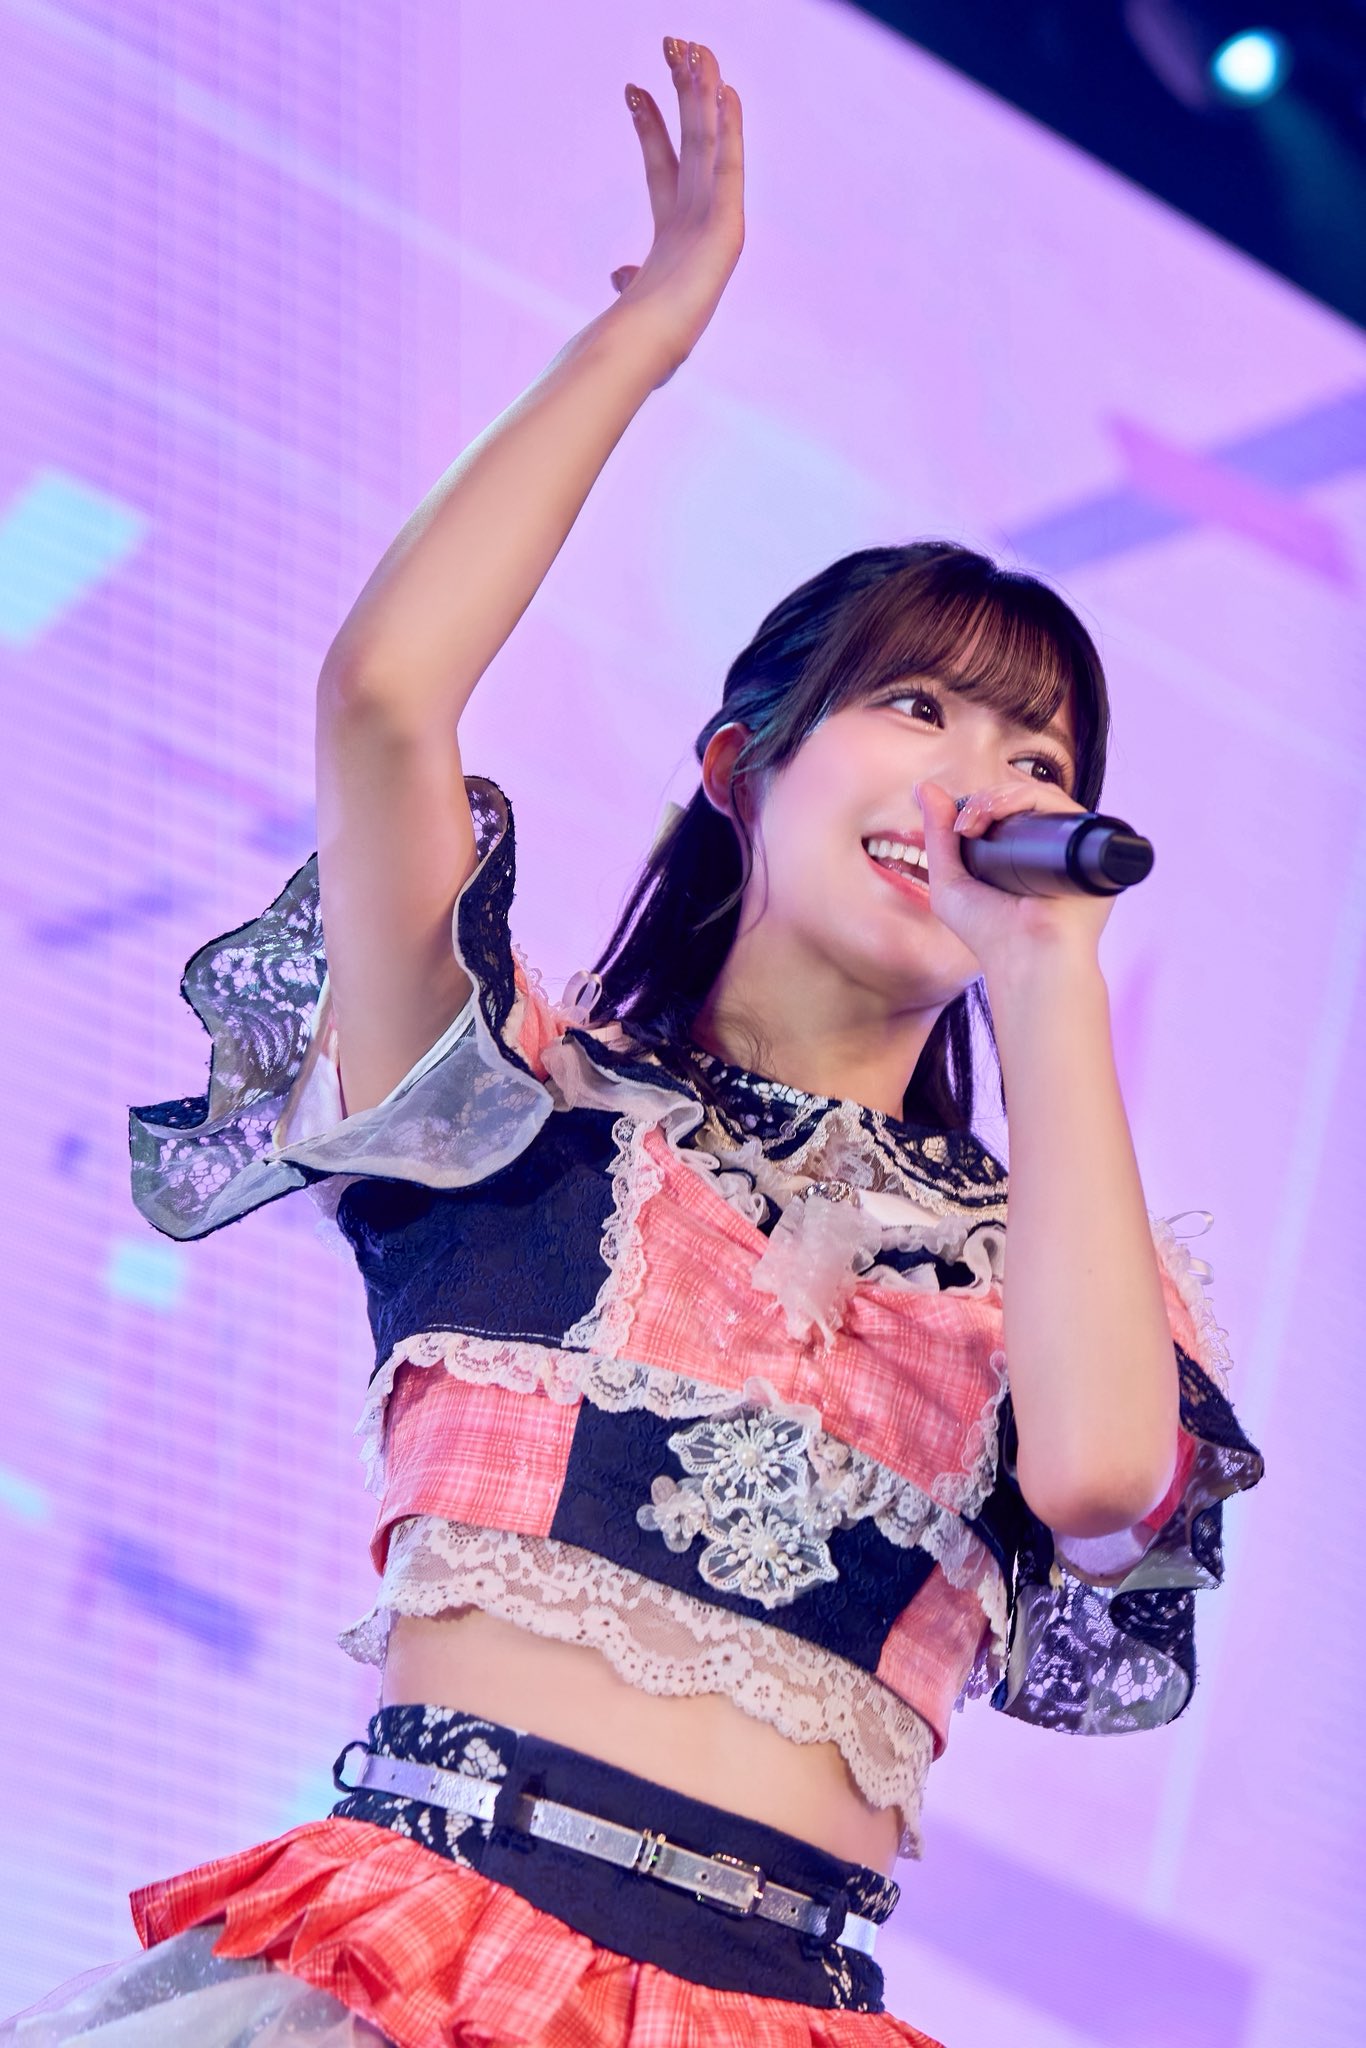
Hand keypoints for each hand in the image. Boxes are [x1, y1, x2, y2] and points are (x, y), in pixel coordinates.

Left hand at [608, 39, 744, 385]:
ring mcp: (715, 222)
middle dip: (682, 94)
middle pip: (690, 142)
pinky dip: (729, 129)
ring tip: (699, 48)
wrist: (646, 348)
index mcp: (672, 235)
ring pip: (709, 144)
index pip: (661, 168)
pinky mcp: (727, 228)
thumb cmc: (638, 337)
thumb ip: (630, 279)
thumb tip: (618, 273)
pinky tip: (727, 92)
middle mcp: (697, 221)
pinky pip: (727, 167)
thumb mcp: (633, 299)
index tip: (633, 90)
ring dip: (705, 96)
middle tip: (673, 44)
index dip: (649, 128)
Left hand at [916, 779, 1114, 986]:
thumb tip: (925, 788)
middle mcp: (1048, 847)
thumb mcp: (949, 884)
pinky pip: (1065, 807)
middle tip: (966, 823)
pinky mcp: (1089, 846)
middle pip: (1023, 799)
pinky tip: (1005, 814)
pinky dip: (1033, 798)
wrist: (1026, 957)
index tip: (957, 824)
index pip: (1005, 810)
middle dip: (988, 799)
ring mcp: (1070, 845)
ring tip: (979, 818)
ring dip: (1005, 796)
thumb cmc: (988, 933)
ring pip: (1042, 797)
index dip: (981, 805)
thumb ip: (937, 837)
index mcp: (1020, 854)